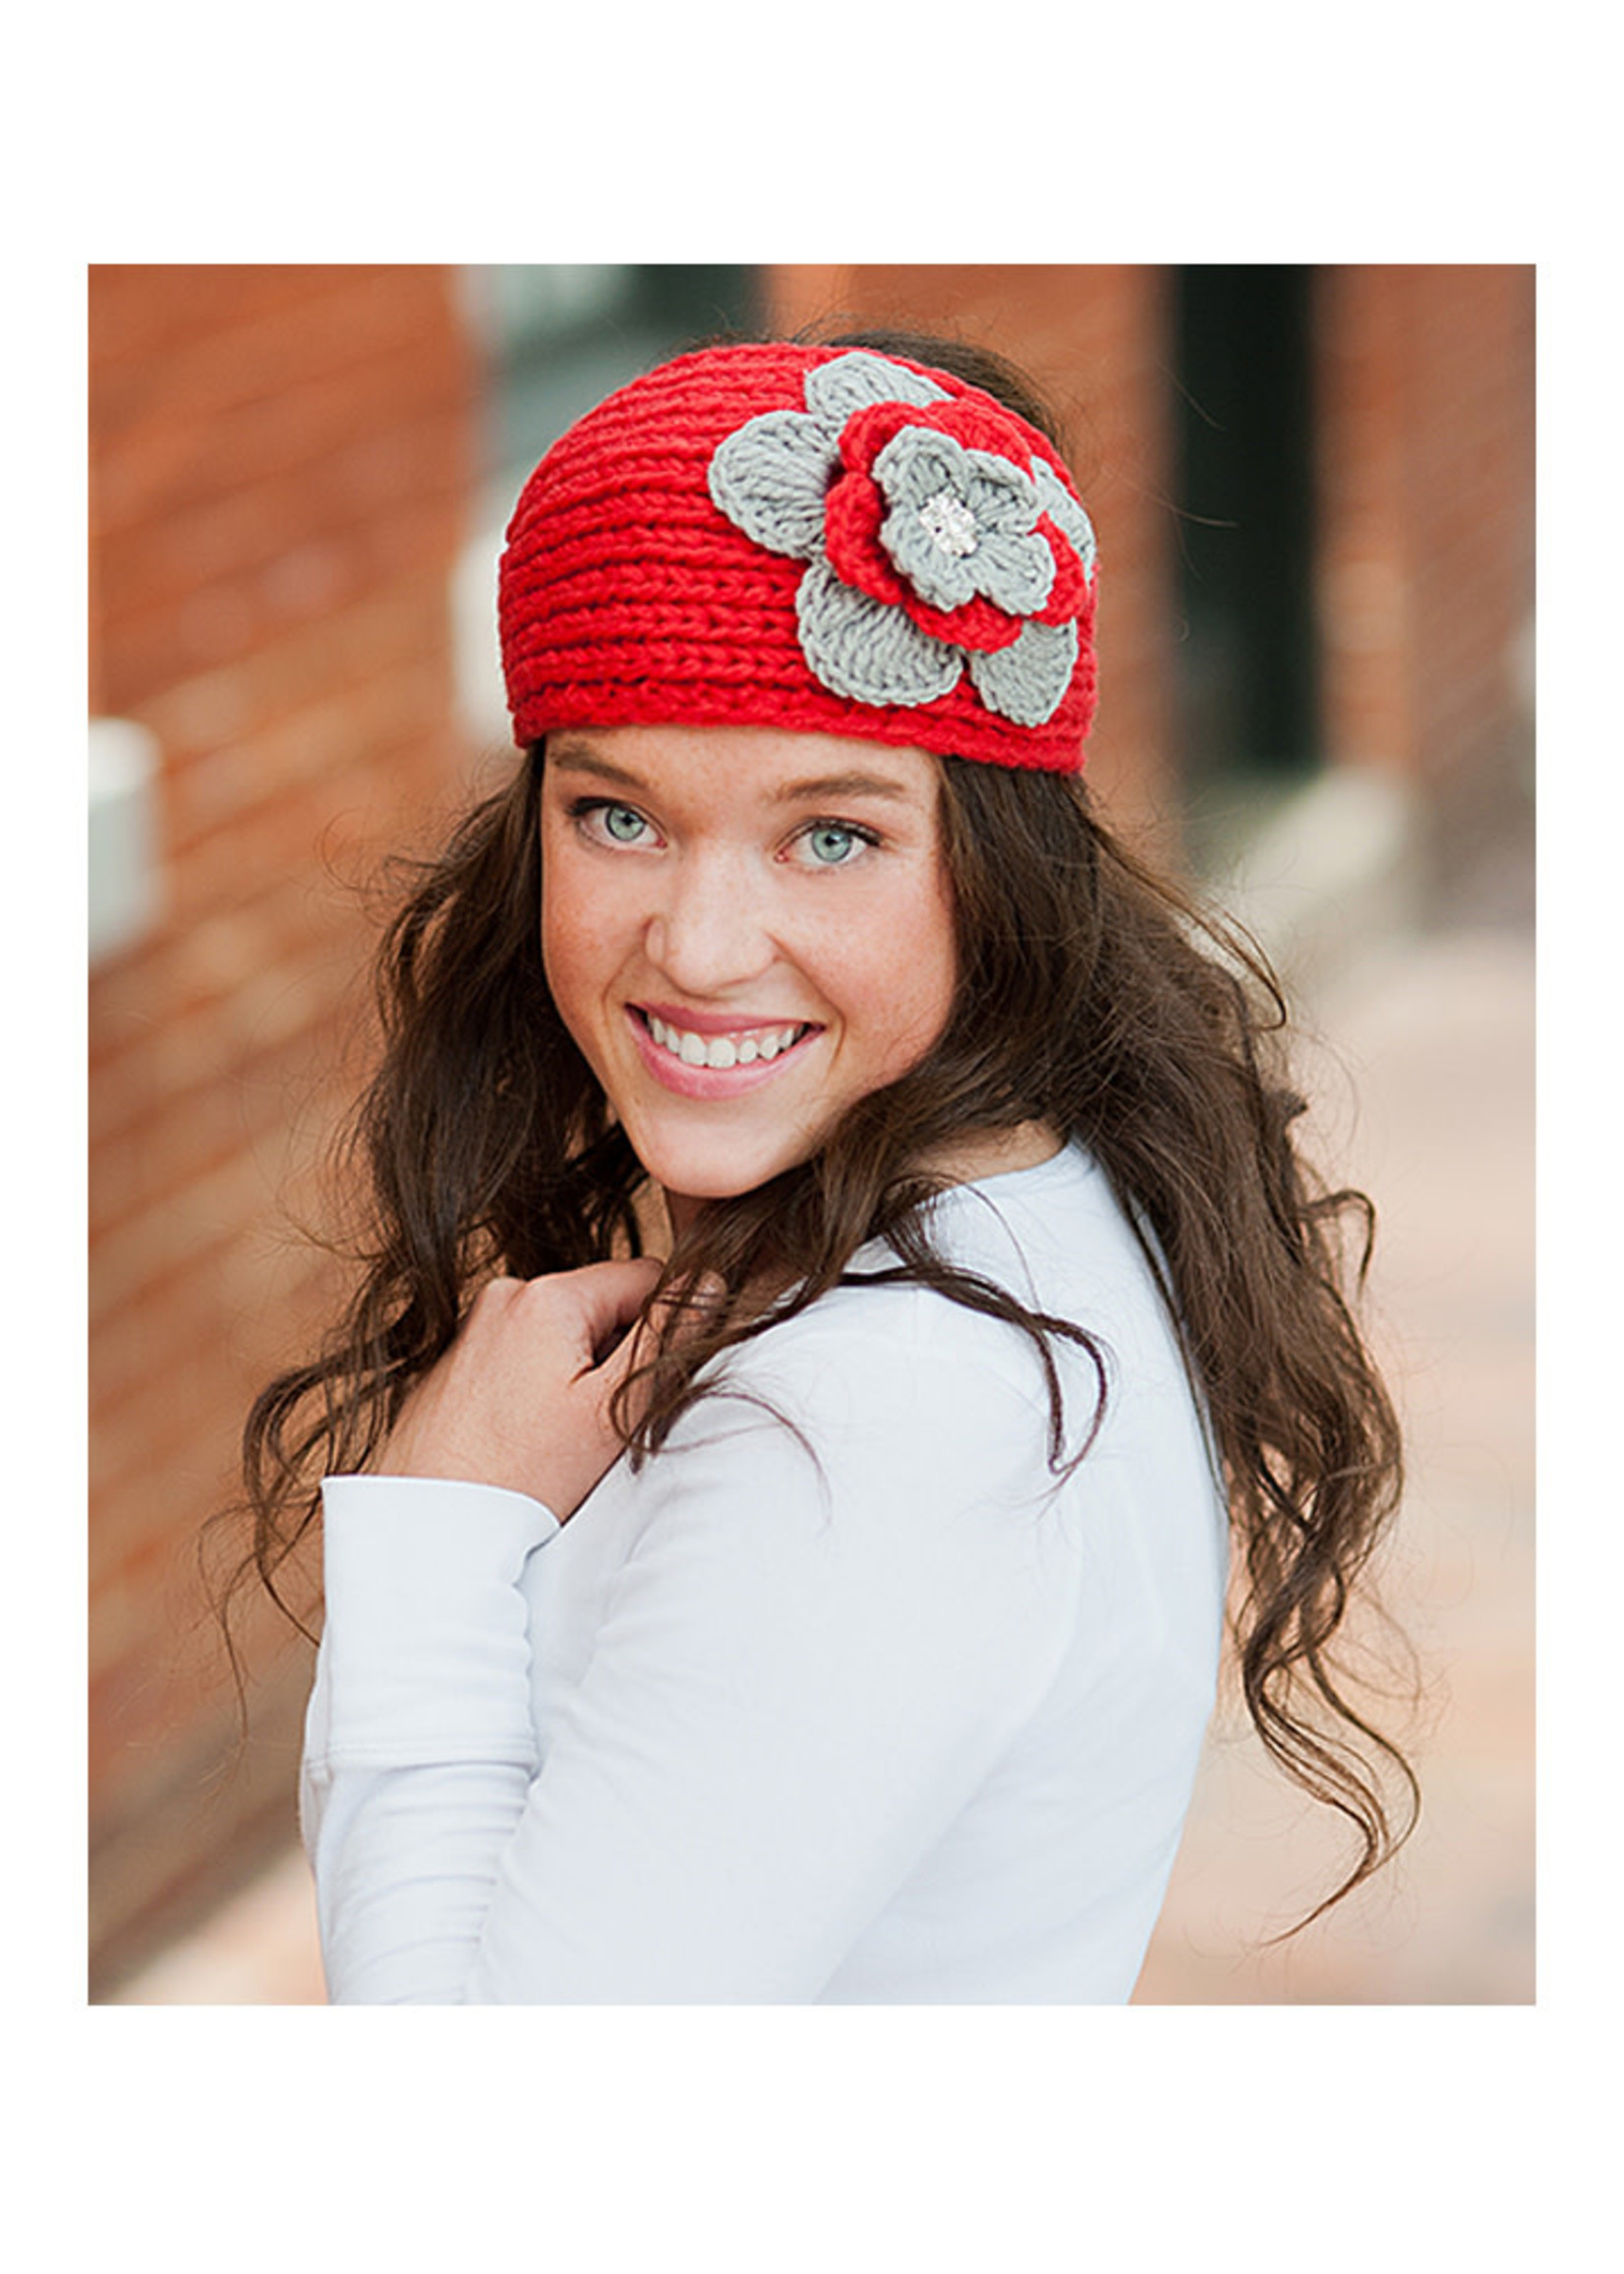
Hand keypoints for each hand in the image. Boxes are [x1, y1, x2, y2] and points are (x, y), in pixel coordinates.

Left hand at [374, 1259, 664, 1520]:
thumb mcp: (613, 1407)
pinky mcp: (457, 1359)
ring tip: (558, 1436)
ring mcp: (475, 1325)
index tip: (644, 1386)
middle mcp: (505, 1294)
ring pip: (564, 1333)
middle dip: (615, 1354)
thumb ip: (666, 1334)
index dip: (663, 1329)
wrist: (429, 1524)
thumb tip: (709, 1280)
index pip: (645, 1277)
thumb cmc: (521, 1476)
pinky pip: (524, 1354)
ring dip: (578, 1373)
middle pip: (602, 1305)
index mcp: (547, 1295)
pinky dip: (538, 1386)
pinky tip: (526, 1437)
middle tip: (599, 1422)